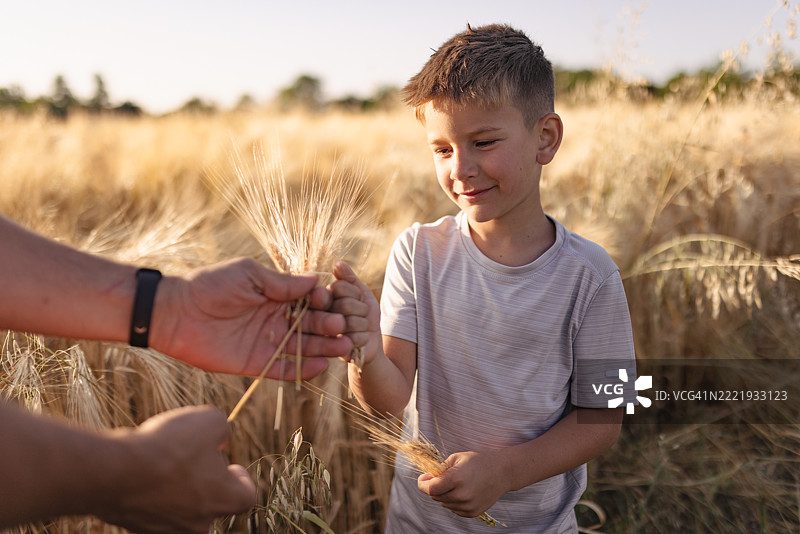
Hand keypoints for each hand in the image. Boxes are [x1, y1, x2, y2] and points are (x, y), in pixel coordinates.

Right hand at [97, 406, 254, 533]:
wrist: (116, 472)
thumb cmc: (170, 447)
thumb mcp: (210, 420)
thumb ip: (223, 428)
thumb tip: (220, 438)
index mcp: (224, 500)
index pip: (246, 497)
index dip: (241, 479)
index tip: (230, 466)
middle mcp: (199, 523)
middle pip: (212, 502)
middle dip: (205, 480)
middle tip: (191, 458)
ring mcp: (168, 530)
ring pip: (181, 507)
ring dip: (176, 486)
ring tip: (162, 461)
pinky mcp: (139, 529)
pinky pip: (153, 509)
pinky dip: (150, 491)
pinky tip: (141, 470)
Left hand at [150, 258, 354, 376]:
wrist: (175, 313)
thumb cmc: (211, 285)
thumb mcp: (248, 275)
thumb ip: (282, 283)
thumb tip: (316, 280)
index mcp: (276, 295)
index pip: (309, 300)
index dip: (322, 301)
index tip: (330, 300)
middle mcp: (276, 319)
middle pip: (312, 324)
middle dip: (329, 325)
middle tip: (342, 326)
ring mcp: (268, 342)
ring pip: (304, 347)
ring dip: (324, 347)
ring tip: (343, 347)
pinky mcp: (257, 363)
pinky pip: (286, 369)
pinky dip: (303, 369)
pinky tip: (320, 366)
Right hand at [330, 261, 380, 363]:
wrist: (369, 343)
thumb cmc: (363, 315)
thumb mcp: (361, 293)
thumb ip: (349, 279)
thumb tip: (338, 264)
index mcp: (321, 300)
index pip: (337, 287)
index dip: (351, 293)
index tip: (356, 297)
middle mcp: (316, 317)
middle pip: (344, 304)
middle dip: (360, 309)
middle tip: (360, 314)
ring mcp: (322, 336)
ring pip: (348, 322)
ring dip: (362, 324)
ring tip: (359, 327)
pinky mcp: (331, 353)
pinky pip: (352, 340)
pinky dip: (362, 338)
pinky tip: (359, 341)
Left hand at [417, 450, 507, 517]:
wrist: (502, 472)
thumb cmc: (478, 462)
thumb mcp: (457, 458)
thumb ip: (440, 469)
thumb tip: (427, 479)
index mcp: (456, 478)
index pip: (430, 489)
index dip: (423, 484)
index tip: (423, 479)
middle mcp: (462, 495)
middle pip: (436, 497)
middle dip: (434, 487)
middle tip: (440, 478)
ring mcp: (468, 505)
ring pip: (444, 504)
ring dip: (444, 495)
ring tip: (455, 484)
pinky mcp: (473, 512)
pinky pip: (454, 509)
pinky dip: (453, 502)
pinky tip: (462, 491)